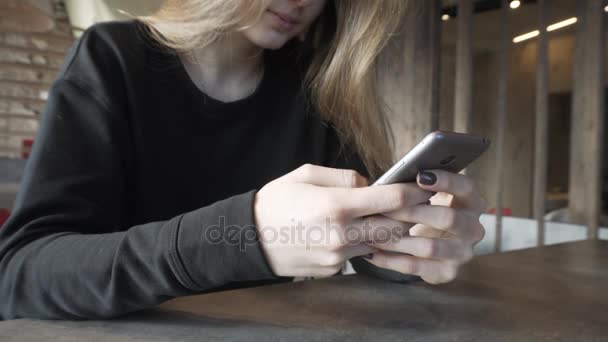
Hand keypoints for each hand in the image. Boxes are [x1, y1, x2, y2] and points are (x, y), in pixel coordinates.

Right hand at [254, 164, 432, 277]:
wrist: (249, 238)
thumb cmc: (276, 201)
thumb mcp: (306, 174)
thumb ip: (344, 177)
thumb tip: (370, 183)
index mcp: (337, 205)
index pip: (392, 200)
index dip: (415, 192)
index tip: (426, 187)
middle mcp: (341, 234)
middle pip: (395, 226)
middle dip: (408, 214)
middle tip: (413, 203)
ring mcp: (338, 255)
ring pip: (380, 243)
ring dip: (386, 230)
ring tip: (383, 215)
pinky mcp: (333, 269)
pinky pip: (360, 253)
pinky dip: (365, 242)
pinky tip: (356, 231)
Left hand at [365, 170, 485, 283]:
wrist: (429, 247)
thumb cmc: (424, 212)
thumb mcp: (427, 196)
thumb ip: (417, 185)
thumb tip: (390, 181)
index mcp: (471, 203)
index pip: (467, 188)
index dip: (447, 181)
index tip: (420, 176)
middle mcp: (473, 229)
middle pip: (448, 218)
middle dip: (413, 212)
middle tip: (386, 208)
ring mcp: (462, 253)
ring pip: (430, 247)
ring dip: (398, 239)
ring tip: (373, 232)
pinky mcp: (447, 272)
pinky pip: (416, 267)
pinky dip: (391, 260)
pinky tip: (372, 253)